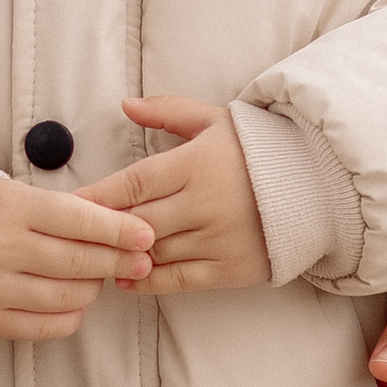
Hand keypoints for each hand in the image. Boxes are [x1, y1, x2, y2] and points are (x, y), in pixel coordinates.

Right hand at [0, 172, 153, 339]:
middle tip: (140, 261)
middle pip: (78, 262)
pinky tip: (74, 300)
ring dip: (94, 288)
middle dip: (118, 261)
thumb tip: (132, 234)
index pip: (79, 220)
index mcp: (12, 208)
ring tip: (96, 276)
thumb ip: (73, 212)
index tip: (147, 236)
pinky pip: (50, 326)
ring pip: (69, 297)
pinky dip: (73, 314)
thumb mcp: (25, 197)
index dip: (119, 230)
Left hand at [71, 98, 269, 296]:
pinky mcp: (232, 267)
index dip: (98, 197)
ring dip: (123, 256)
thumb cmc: (258, 150)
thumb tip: (126, 104)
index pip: (134, 183)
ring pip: (155, 252)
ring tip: (93, 257)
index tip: (68, 206)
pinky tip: (126, 279)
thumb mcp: (214, 121)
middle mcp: (205, 203)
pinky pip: (180, 279)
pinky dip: (149, 282)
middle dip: (104, 229)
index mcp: (196, 163)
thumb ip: (168, 111)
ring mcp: (219, 238)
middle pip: (138, 221)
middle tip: (72, 236)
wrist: (317, 185)